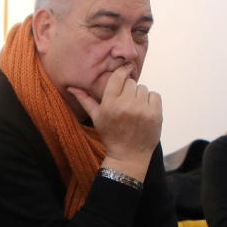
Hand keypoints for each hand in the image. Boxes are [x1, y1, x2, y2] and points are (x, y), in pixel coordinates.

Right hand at [67, 65, 161, 180]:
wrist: (129, 156)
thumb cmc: (111, 135)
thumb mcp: (96, 118)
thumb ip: (85, 100)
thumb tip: (71, 86)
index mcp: (110, 104)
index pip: (118, 77)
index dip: (122, 72)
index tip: (126, 71)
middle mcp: (126, 105)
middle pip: (131, 83)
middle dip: (129, 91)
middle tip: (126, 104)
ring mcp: (142, 110)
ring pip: (143, 88)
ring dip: (140, 97)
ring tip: (135, 110)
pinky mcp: (155, 114)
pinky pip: (155, 95)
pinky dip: (151, 102)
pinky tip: (145, 112)